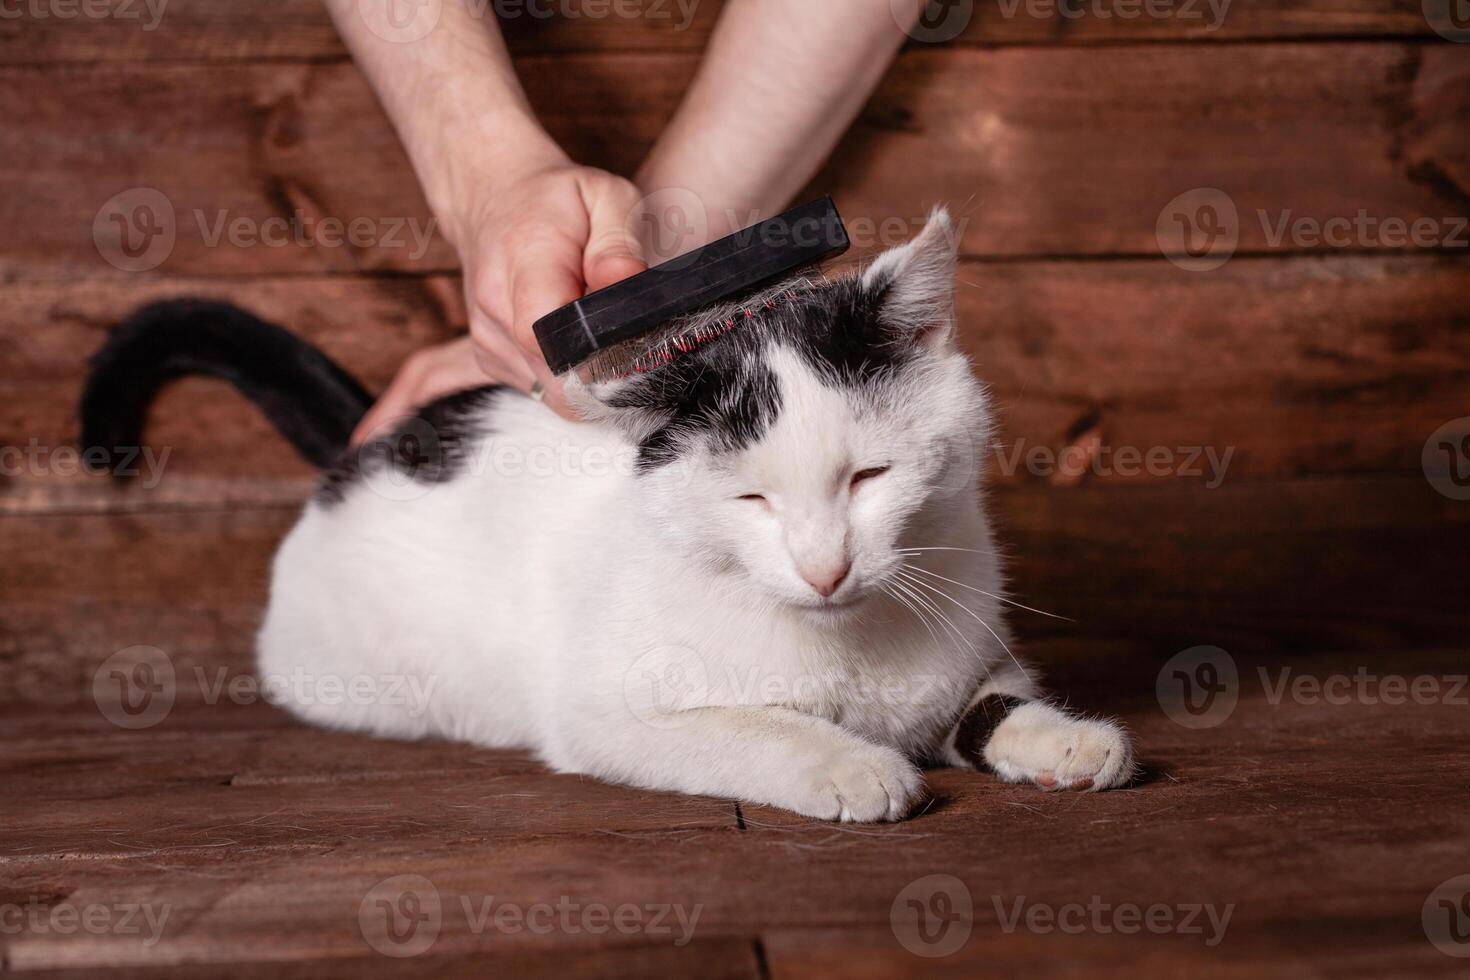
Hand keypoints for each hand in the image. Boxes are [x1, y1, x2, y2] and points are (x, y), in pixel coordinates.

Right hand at [352, 164, 646, 443]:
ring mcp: (487, 339)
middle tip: (634, 344)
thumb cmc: (559, 199)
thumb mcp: (605, 196)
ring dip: (587, 376)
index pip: (546, 333)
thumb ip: (619, 243)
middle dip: (605, 374)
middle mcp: (494, 306)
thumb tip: (628, 283)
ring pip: (552, 393)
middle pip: (557, 377)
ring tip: (600, 332)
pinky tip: (577, 342)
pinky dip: (567, 376)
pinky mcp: (490, 360)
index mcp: (524, 260)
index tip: (635, 349)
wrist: (495, 199)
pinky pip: (541, 390)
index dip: (598, 356)